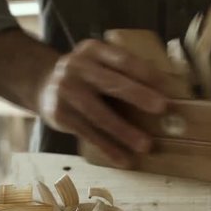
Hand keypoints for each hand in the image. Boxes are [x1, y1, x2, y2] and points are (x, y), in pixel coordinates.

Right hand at [38, 39, 168, 166]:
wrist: (42, 84)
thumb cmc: (88, 76)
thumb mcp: (100, 62)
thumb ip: (123, 70)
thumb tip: (168, 89)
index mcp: (92, 50)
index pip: (122, 59)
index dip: (145, 72)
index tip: (168, 85)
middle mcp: (76, 67)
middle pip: (111, 83)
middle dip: (139, 95)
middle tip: (163, 108)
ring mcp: (65, 90)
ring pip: (99, 114)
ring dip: (124, 131)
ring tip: (146, 145)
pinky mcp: (59, 114)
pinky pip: (88, 133)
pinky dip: (107, 148)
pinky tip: (123, 159)